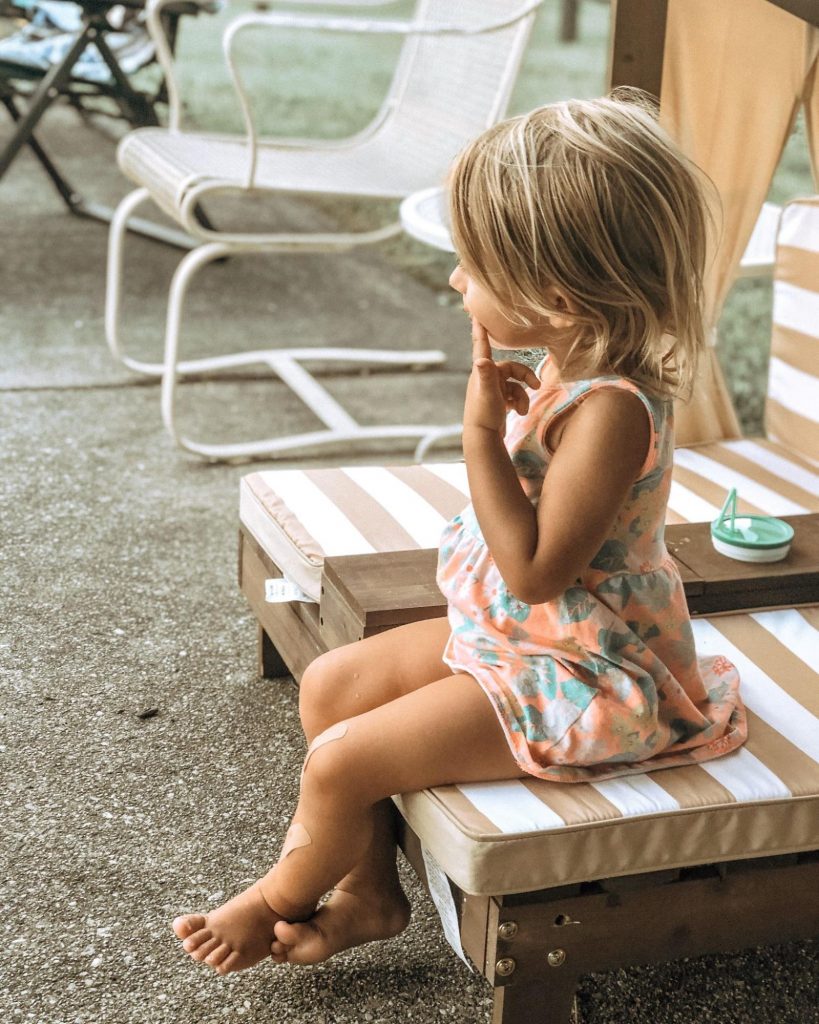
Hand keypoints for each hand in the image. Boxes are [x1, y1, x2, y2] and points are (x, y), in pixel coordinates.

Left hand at [463, 319, 539, 435]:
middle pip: (510, 368)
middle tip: (537, 385)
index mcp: (482, 372)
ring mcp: (492, 390)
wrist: (483, 439)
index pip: (482, 346)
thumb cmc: (484, 415)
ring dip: (522, 395)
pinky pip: (514, 395)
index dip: (480, 330)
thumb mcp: (488, 394)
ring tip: (523, 410)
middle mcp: (486, 378)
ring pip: (514, 384)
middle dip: (525, 376)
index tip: (476, 315)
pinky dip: (520, 402)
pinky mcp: (498, 401)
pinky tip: (519, 413)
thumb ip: (487, 376)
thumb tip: (481, 360)